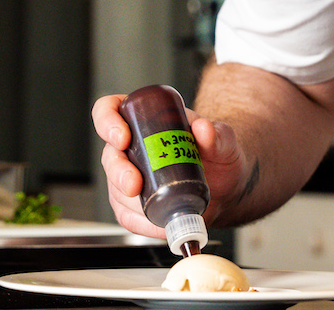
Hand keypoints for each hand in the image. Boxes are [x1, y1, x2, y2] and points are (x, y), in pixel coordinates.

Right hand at [91, 94, 248, 238]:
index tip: (122, 137)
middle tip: (134, 184)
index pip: (109, 109)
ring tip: (155, 209)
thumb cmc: (218, 155)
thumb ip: (216, 134)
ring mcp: (130, 176)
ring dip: (129, 202)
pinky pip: (127, 216)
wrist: (227, 187)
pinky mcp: (135, 204)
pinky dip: (140, 223)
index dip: (107, 120)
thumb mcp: (223, 140)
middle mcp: (132, 147)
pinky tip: (158, 225)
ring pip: (115, 188)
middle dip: (118, 171)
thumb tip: (203, 129)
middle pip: (110, 155)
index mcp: (145, 119)